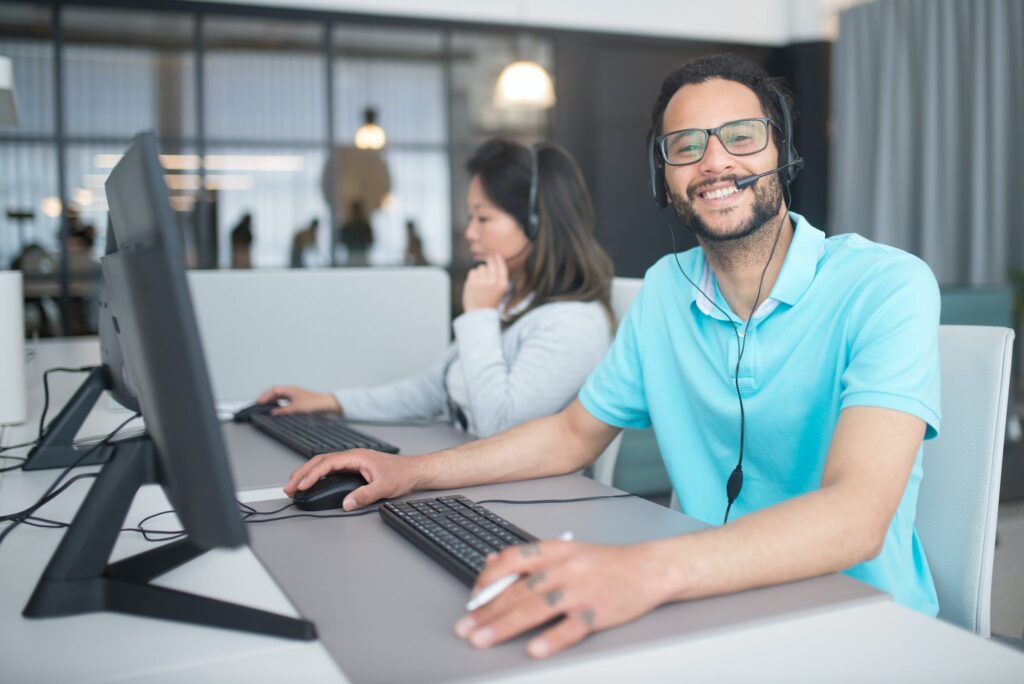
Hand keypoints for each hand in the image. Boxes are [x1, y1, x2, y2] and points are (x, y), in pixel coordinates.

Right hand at [257, 385, 340, 414]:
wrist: (326, 405)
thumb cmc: (314, 403)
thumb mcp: (296, 408)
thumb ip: (283, 411)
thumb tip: (273, 413)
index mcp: (290, 389)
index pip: (273, 390)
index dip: (265, 396)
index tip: (259, 402)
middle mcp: (292, 391)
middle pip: (275, 392)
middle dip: (266, 397)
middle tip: (259, 404)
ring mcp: (295, 395)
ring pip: (279, 396)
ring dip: (272, 400)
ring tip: (265, 406)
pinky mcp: (298, 400)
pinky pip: (284, 400)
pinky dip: (278, 403)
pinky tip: (277, 409)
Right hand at [282, 449, 420, 510]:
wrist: (414, 471)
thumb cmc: (402, 474)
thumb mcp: (384, 487)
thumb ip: (364, 495)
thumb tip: (346, 503)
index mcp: (357, 457)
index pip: (327, 463)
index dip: (311, 474)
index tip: (300, 485)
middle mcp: (352, 457)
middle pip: (320, 461)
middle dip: (302, 474)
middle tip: (288, 488)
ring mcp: (352, 461)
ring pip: (323, 464)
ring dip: (307, 474)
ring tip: (294, 486)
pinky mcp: (354, 468)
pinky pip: (330, 469)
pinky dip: (317, 475)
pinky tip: (311, 483)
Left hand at [454, 540, 668, 658]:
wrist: (648, 569)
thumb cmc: (604, 563)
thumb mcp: (566, 551)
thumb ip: (531, 558)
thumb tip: (492, 562)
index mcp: (555, 550)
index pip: (513, 559)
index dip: (488, 577)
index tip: (472, 597)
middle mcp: (566, 568)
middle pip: (519, 590)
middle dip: (487, 611)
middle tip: (465, 627)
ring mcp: (582, 590)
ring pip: (536, 608)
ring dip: (505, 625)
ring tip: (483, 639)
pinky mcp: (598, 611)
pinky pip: (571, 627)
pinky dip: (551, 639)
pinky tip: (534, 649)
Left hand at [462, 254, 508, 311]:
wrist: (479, 314)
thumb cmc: (489, 301)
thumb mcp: (499, 290)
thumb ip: (498, 277)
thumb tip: (493, 260)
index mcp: (503, 284)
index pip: (502, 267)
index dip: (498, 259)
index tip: (495, 254)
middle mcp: (494, 282)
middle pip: (490, 264)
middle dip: (488, 260)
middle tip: (487, 258)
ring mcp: (483, 281)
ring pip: (481, 267)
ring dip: (479, 272)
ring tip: (480, 284)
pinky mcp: (472, 282)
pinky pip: (472, 272)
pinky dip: (472, 277)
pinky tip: (474, 285)